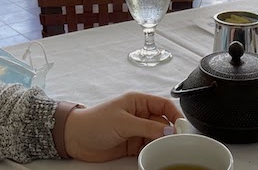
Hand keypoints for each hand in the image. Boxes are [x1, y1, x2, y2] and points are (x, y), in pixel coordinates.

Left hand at [62, 92, 181, 161]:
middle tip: (176, 143)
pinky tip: (156, 155)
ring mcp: (136, 130)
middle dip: (170, 132)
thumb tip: (168, 131)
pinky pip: (149, 148)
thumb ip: (147, 127)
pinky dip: (154, 151)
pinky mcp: (132, 145)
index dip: (175, 114)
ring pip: (157, 136)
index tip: (182, 128)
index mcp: (138, 101)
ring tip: (167, 150)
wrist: (75, 139)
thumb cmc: (94, 122)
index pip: (164, 105)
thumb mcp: (123, 122)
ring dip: (162, 143)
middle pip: (163, 123)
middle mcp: (139, 114)